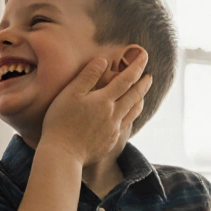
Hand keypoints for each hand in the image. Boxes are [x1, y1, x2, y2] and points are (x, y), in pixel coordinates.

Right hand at [39, 51, 151, 166]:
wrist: (62, 154)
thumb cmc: (61, 121)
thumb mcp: (70, 94)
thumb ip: (88, 76)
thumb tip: (103, 60)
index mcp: (104, 100)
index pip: (126, 79)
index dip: (137, 66)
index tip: (144, 56)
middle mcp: (114, 115)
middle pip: (134, 96)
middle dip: (143, 84)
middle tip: (149, 77)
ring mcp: (114, 130)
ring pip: (133, 112)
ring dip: (139, 100)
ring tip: (141, 95)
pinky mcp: (110, 142)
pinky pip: (126, 125)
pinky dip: (130, 116)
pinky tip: (127, 116)